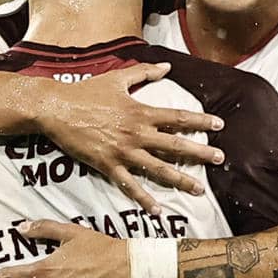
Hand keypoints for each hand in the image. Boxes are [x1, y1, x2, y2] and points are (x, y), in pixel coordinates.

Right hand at [36, 66, 227, 212]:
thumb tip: (167, 67)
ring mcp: (123, 152)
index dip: (200, 121)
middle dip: (200, 153)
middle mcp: (136, 134)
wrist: (56, 108)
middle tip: (221, 159)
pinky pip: (130, 186)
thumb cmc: (86, 92)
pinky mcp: (107, 165)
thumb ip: (144, 72)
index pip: (177, 117)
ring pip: (158, 169)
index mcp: (140, 112)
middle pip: (175, 145)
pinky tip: (157, 211)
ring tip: (199, 189)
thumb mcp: (117, 78)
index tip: (219, 125)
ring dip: (180, 180)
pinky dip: (144, 199)